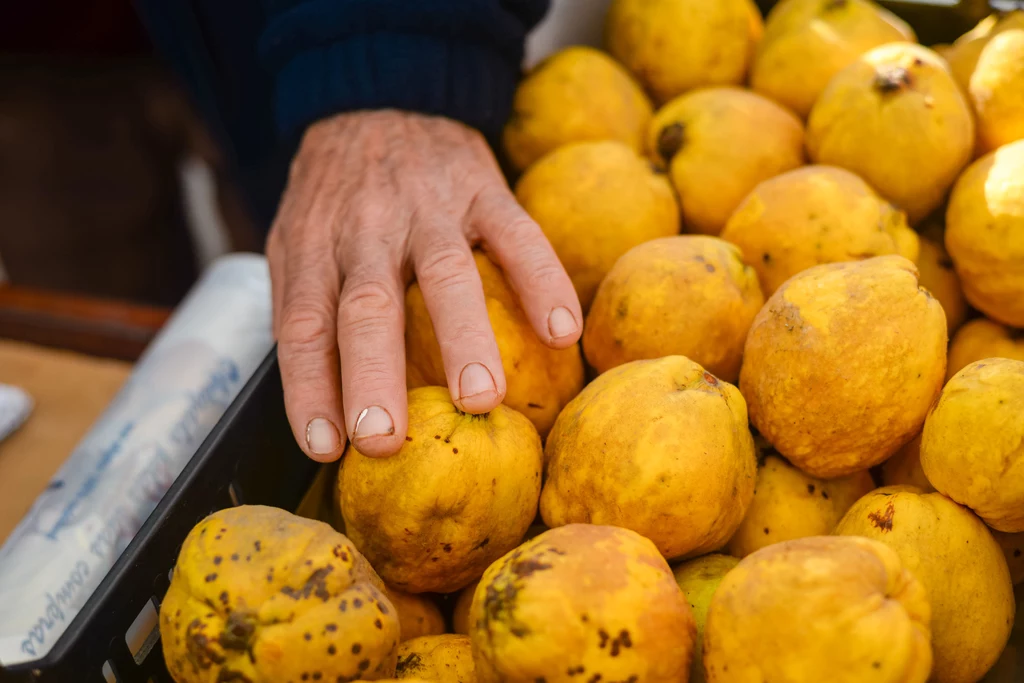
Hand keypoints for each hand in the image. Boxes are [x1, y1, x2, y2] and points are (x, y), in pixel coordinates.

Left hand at [266, 110, 581, 460]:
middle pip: (367, 306)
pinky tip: (562, 331)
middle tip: (385, 439)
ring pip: (445, 272)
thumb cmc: (337, 193)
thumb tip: (316, 402)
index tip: (328, 446)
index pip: (303, 324)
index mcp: (314, 246)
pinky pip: (518, 234)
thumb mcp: (296, 237)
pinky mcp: (482, 188)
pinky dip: (542, 281)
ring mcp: (428, 207)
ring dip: (464, 337)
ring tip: (484, 399)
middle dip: (374, 375)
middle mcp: (367, 229)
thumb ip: (303, 305)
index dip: (310, 387)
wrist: (379, 96)